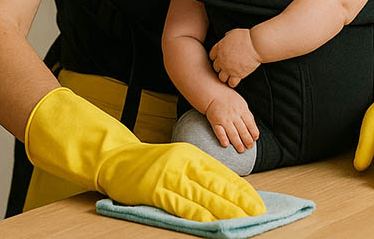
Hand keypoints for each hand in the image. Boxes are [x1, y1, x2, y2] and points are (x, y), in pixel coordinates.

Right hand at [26, 87, 265, 220]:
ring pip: (202, 195)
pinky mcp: (155, 189)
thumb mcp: (177, 161)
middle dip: (239, 201)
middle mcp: (183, 162)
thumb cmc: (149, 165)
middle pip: (216, 184)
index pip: (222, 173)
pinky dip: (197, 213)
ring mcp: (168, 176)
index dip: (241, 189)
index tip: (257, 202)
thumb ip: (198, 173)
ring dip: (224, 209)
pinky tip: (210, 220)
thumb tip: (225, 190)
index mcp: (191, 154)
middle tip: (257, 213)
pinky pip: (180, 203)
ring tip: (241, 220)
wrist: (116, 160)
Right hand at [205, 91, 258, 152]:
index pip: (250, 124)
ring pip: (233, 134)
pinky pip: (219, 132)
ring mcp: (224, 119)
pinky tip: (226, 144)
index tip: (255, 139)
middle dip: (247, 141)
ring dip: (238, 143)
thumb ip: (247, 115)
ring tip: (241, 150)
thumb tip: (254, 128)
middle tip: (249, 147)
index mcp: (242, 110)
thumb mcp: (242, 103)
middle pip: (243, 130)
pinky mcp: (215, 122)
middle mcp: (234, 115)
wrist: (214, 94)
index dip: (253, 133)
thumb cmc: (229, 99)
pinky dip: (223, 138)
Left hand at [209, 29, 261, 86]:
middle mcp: (222, 59)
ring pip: (221, 77)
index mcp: (219, 48)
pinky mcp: (237, 74)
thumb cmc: (247, 37)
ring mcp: (228, 68)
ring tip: (230, 75)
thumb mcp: (233, 33)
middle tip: (227, 67)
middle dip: (221, 67)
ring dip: (225, 76)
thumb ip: (227, 37)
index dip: (216, 58)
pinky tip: (236, 80)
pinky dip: (233, 83)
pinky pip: (231, 83)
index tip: (221, 59)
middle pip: (216, 67)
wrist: (256, 44)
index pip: (212, 56)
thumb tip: (226, 37)